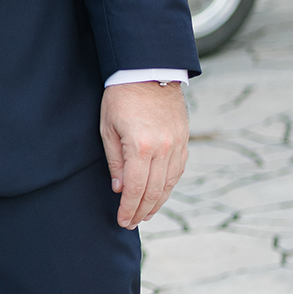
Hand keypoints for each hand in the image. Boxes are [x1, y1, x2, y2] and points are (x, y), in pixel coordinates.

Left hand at [100, 81, 188, 227]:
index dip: (129, 208)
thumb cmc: (121, 97)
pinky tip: (160, 194)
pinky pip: (178, 170)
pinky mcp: (184, 139)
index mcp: (140, 146)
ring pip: (169, 184)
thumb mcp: (108, 128)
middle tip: (131, 223)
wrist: (149, 70)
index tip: (122, 221)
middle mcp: (163, 148)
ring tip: (145, 214)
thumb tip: (120, 189)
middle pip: (154, 191)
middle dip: (141, 211)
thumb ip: (115, 161)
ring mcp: (177, 144)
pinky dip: (169, 186)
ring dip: (157, 203)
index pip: (136, 189)